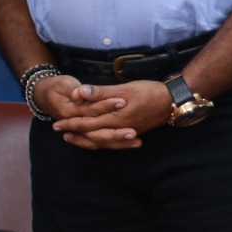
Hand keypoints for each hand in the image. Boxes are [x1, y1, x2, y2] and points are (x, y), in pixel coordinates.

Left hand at [47, 77, 169, 148]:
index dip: (71, 124)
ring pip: (102, 141)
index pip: (87, 124)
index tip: (56, 124)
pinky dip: (102, 142)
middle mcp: (120, 129)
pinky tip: (96, 141)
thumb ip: (100, 93)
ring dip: (86, 140)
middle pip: (92, 135)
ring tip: (72, 138)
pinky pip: (113, 142)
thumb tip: (78, 93)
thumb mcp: (124, 89)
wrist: (175, 101)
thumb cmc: (150, 92)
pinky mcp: (134, 131)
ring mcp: (127, 132)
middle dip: (74, 133)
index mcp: (115, 119)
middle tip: (59, 131)